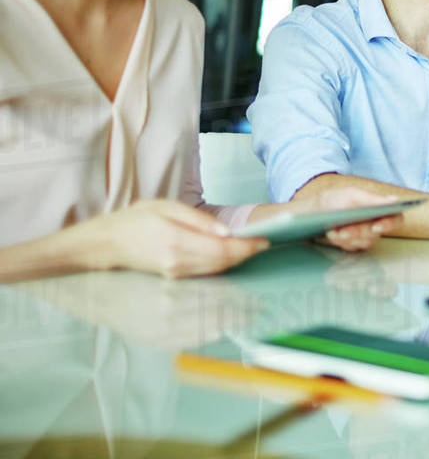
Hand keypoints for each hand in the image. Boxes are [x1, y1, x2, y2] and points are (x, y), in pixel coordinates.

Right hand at [86, 200, 266, 277]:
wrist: (106, 244)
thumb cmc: (135, 220)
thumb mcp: (166, 207)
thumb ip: (198, 220)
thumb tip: (227, 232)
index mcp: (175, 242)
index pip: (222, 250)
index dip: (246, 247)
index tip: (264, 240)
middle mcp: (177, 264)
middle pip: (223, 263)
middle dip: (246, 254)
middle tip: (263, 244)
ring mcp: (175, 275)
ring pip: (217, 271)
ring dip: (237, 262)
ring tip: (251, 249)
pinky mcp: (175, 279)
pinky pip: (206, 274)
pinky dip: (223, 266)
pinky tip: (231, 257)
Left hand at [305, 185, 402, 251]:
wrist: (315, 211)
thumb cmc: (336, 199)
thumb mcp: (352, 195)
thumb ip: (373, 200)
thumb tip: (394, 201)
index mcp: (380, 209)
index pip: (395, 219)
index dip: (389, 224)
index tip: (376, 227)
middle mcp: (375, 223)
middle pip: (375, 234)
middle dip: (357, 232)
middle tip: (343, 230)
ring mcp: (365, 236)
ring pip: (363, 242)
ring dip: (347, 237)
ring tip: (334, 230)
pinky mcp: (354, 244)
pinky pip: (351, 247)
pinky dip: (340, 241)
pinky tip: (331, 233)